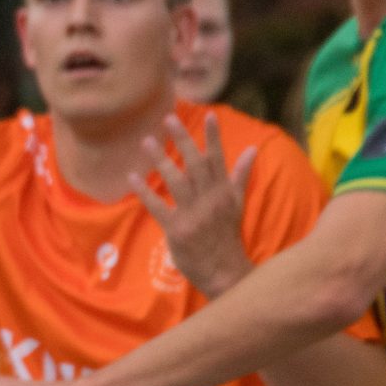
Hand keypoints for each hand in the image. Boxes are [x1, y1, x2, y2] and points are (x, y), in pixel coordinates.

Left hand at [130, 113, 257, 298]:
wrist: (225, 272)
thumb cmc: (228, 235)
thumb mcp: (237, 203)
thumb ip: (241, 175)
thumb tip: (253, 149)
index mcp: (224, 192)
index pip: (218, 159)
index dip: (213, 137)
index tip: (210, 114)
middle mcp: (210, 201)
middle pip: (196, 165)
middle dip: (183, 140)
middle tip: (169, 118)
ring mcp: (194, 215)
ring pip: (177, 182)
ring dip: (161, 160)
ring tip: (147, 141)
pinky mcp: (178, 231)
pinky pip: (159, 207)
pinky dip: (145, 192)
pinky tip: (132, 177)